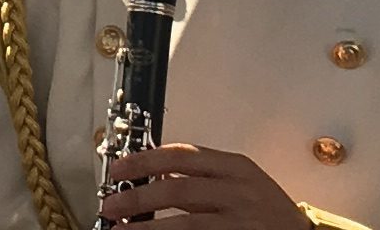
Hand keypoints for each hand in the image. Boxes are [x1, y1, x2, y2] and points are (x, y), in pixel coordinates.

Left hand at [99, 145, 309, 227]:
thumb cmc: (268, 212)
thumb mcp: (241, 182)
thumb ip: (204, 176)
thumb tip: (154, 172)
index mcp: (237, 168)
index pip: (183, 156)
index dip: (144, 160)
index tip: (118, 168)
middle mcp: (240, 193)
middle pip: (177, 190)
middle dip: (137, 196)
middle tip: (110, 203)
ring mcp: (240, 223)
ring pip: (184, 224)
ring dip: (146, 228)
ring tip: (120, 229)